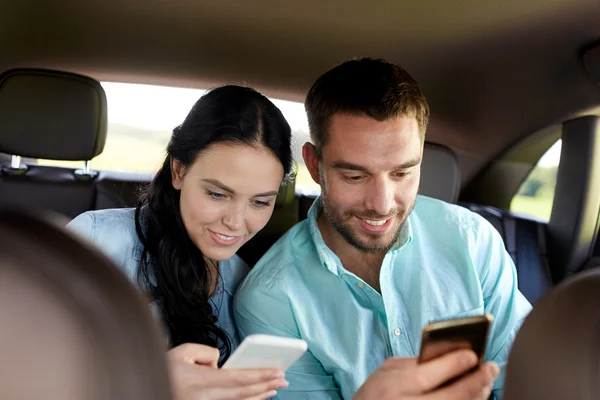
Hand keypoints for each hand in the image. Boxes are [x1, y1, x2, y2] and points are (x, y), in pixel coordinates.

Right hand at [167, 343, 288, 399]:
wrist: (145, 386)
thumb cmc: (161, 370)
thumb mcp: (181, 352)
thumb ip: (205, 351)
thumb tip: (220, 361)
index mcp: (199, 380)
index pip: (238, 378)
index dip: (260, 376)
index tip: (277, 372)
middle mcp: (204, 397)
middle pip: (242, 393)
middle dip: (265, 385)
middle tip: (283, 379)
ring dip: (258, 396)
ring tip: (274, 389)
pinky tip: (255, 398)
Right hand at [354, 349, 499, 399]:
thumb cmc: (376, 393)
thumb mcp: (386, 372)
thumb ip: (413, 364)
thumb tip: (447, 355)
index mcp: (392, 386)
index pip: (426, 375)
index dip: (452, 365)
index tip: (473, 354)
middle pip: (449, 397)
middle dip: (474, 382)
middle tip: (491, 367)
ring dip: (476, 396)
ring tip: (486, 381)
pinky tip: (475, 396)